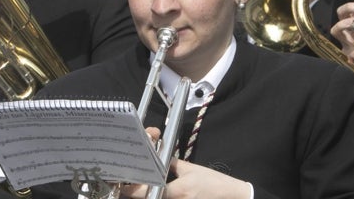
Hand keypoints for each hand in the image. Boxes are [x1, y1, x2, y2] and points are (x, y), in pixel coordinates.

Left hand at [124, 159, 250, 198]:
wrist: (231, 197)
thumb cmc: (212, 182)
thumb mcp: (191, 169)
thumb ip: (171, 164)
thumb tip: (156, 159)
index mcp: (177, 190)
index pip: (146, 192)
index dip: (132, 189)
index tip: (122, 182)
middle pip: (147, 198)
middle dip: (136, 192)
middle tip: (125, 184)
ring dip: (146, 193)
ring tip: (136, 187)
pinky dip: (156, 195)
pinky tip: (151, 191)